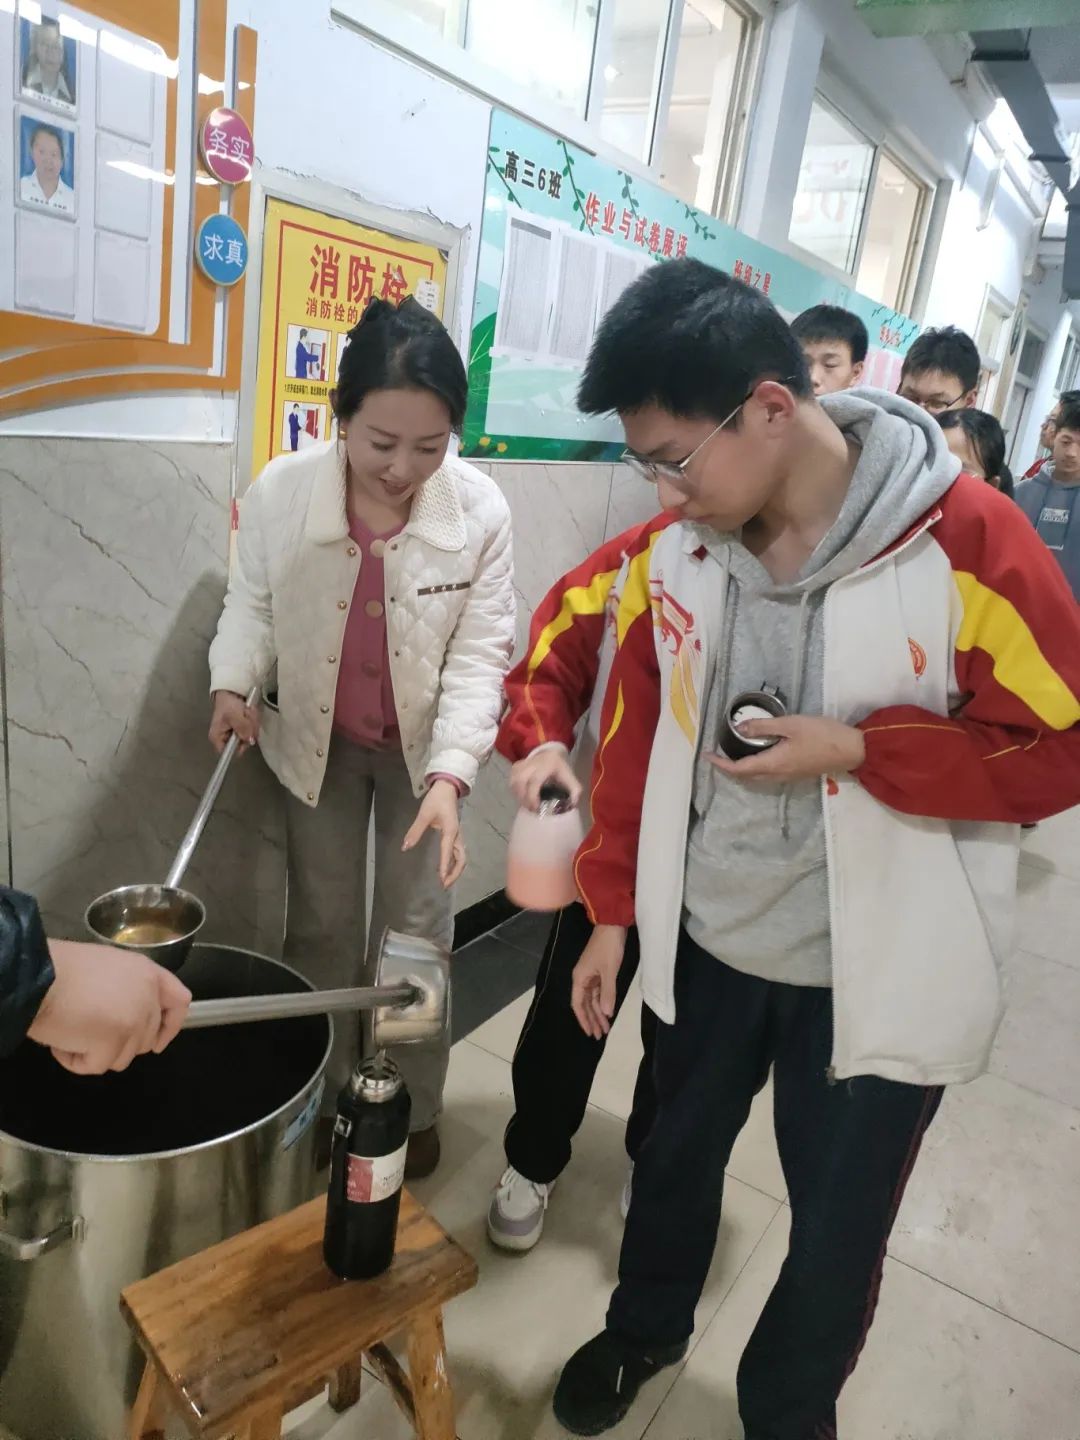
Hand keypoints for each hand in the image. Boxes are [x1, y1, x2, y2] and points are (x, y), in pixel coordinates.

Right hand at [28, 940, 191, 1074]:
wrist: (37, 977)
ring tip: (71, 1031)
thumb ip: (127, 989)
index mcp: (147, 973)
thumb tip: (124, 1017)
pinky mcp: (113, 1041)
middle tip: (89, 1032)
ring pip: (122, 1057)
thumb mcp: (107, 967)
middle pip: (146, 1038)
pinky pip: (96, 1067)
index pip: (180, 1001)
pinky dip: (76, 1062)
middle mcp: (147, 996)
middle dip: (119, 1044)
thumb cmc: (62, 969)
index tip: (157, 1044)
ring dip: (94, 1052)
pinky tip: (62, 1042)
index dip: (171, 1026)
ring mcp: (134, 1020)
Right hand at [209, 690, 259, 754]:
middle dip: (248, 728)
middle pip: (243, 743)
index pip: (228, 753)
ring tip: (247, 710)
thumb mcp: (233, 716)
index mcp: (218, 738)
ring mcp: (237, 733)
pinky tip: (249, 711)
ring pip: (251, 735)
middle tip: (247, 716)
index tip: (246, 736)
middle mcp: (227, 738)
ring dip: (252, 722)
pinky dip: (253, 719)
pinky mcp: (244, 728)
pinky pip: (253, 728)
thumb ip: (241, 728)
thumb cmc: (227, 703)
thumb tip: (249, 740)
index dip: (239, 747)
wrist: (231, 691)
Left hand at [403, 780, 466, 888]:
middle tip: (444, 884)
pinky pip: (458, 852)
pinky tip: (447, 868)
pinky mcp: (455, 834)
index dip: (444, 866)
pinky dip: (454, 862)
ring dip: (456, 869)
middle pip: (461, 858)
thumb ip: (415, 831)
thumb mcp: (424, 814)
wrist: (447, 788)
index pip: (447, 852)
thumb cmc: (436, 799)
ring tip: (446, 880)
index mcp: (450, 830)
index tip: (441, 880)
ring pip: (461, 856)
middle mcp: (456, 835)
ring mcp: (457, 835)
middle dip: (455, 873)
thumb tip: (405, 847)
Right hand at [510, 746, 582, 812]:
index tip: (535, 808)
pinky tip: (522, 797)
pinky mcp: (516, 766)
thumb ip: (574, 792)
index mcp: (549, 764)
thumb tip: (571, 804)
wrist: (551, 754)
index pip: (535, 780)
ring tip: (526, 804)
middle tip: (530, 808)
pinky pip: (511, 780)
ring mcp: (523, 763)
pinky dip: (515, 791)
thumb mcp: (571, 779)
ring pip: (514, 781)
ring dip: (519, 795)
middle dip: (524, 798)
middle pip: (521, 781)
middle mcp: (533, 762)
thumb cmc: (561, 770)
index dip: (533, 796)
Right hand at [571, 925, 626, 1039]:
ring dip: (598, 1013)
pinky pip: (599, 992)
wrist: (612, 925)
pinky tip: (608, 1011)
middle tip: (599, 1036)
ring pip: (593, 999)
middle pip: (585, 1004)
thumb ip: (607, 992)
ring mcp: (591, 975)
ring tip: (605, 1028)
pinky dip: (603, 1002)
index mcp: (580, 979)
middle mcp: (582, 979)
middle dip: (592, 1019)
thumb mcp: (609, 971)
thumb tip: (606, 1013)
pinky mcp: (599, 972)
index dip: (583, 1019)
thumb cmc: (608, 947)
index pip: (578, 1004)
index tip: (590, 1033)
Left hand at [707, 715, 864, 783]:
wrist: (852, 750)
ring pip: (757, 778)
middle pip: (746, 776)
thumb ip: (763, 727)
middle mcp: (777, 776)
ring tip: (732, 754)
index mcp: (773, 764)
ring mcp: (788, 777)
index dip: (720, 764)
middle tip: (717, 754)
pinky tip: (758, 755)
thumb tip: (738, 729)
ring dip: (742, 769)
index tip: (706, 755)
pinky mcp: (796, 774)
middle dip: (728, 768)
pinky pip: (768, 775)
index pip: (738, 769)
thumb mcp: (790, 724)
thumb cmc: (822, 734)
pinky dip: (756, 767)